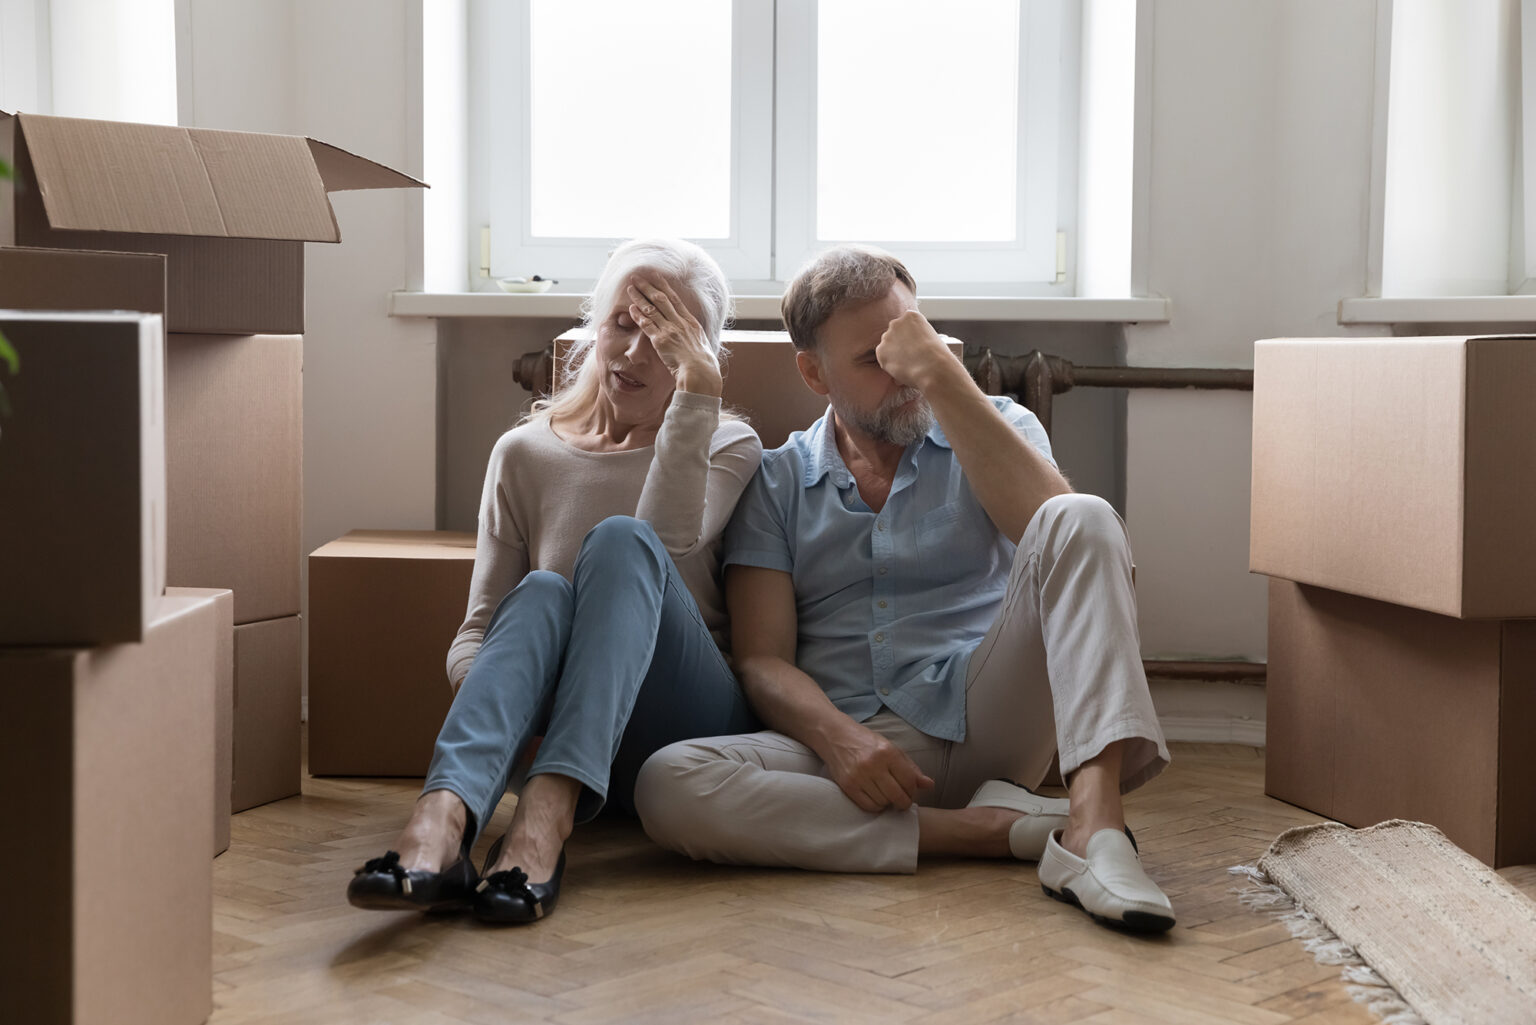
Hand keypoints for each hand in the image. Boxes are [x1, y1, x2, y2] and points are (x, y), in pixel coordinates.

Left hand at [627, 278, 721, 395]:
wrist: (700, 372)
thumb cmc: (703, 364)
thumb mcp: (702, 345)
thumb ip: (694, 337)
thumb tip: (693, 337)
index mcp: (691, 322)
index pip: (675, 299)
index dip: (664, 286)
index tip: (656, 277)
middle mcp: (680, 322)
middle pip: (661, 299)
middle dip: (648, 286)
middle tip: (637, 276)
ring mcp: (670, 330)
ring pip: (652, 309)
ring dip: (640, 297)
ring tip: (630, 288)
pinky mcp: (661, 341)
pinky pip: (647, 325)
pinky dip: (638, 316)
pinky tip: (631, 308)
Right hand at [823, 721, 934, 812]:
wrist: (835, 735)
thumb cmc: (866, 742)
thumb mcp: (891, 748)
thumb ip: (910, 768)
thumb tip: (929, 785)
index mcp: (888, 753)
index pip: (909, 781)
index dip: (913, 791)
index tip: (909, 791)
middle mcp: (874, 764)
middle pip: (897, 796)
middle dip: (903, 802)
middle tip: (901, 800)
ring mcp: (859, 776)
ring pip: (883, 803)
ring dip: (888, 803)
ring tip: (885, 795)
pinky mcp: (847, 785)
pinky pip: (868, 806)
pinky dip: (875, 806)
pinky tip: (875, 798)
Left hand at [875, 310, 964, 393]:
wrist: (932, 367)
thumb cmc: (937, 354)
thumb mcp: (931, 336)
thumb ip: (917, 337)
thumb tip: (911, 348)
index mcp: (911, 316)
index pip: (906, 325)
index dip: (911, 337)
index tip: (917, 346)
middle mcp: (896, 323)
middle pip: (894, 334)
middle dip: (900, 344)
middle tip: (910, 356)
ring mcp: (887, 336)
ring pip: (887, 346)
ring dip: (894, 354)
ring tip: (908, 364)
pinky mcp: (880, 351)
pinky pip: (883, 359)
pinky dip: (890, 365)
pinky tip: (902, 369)